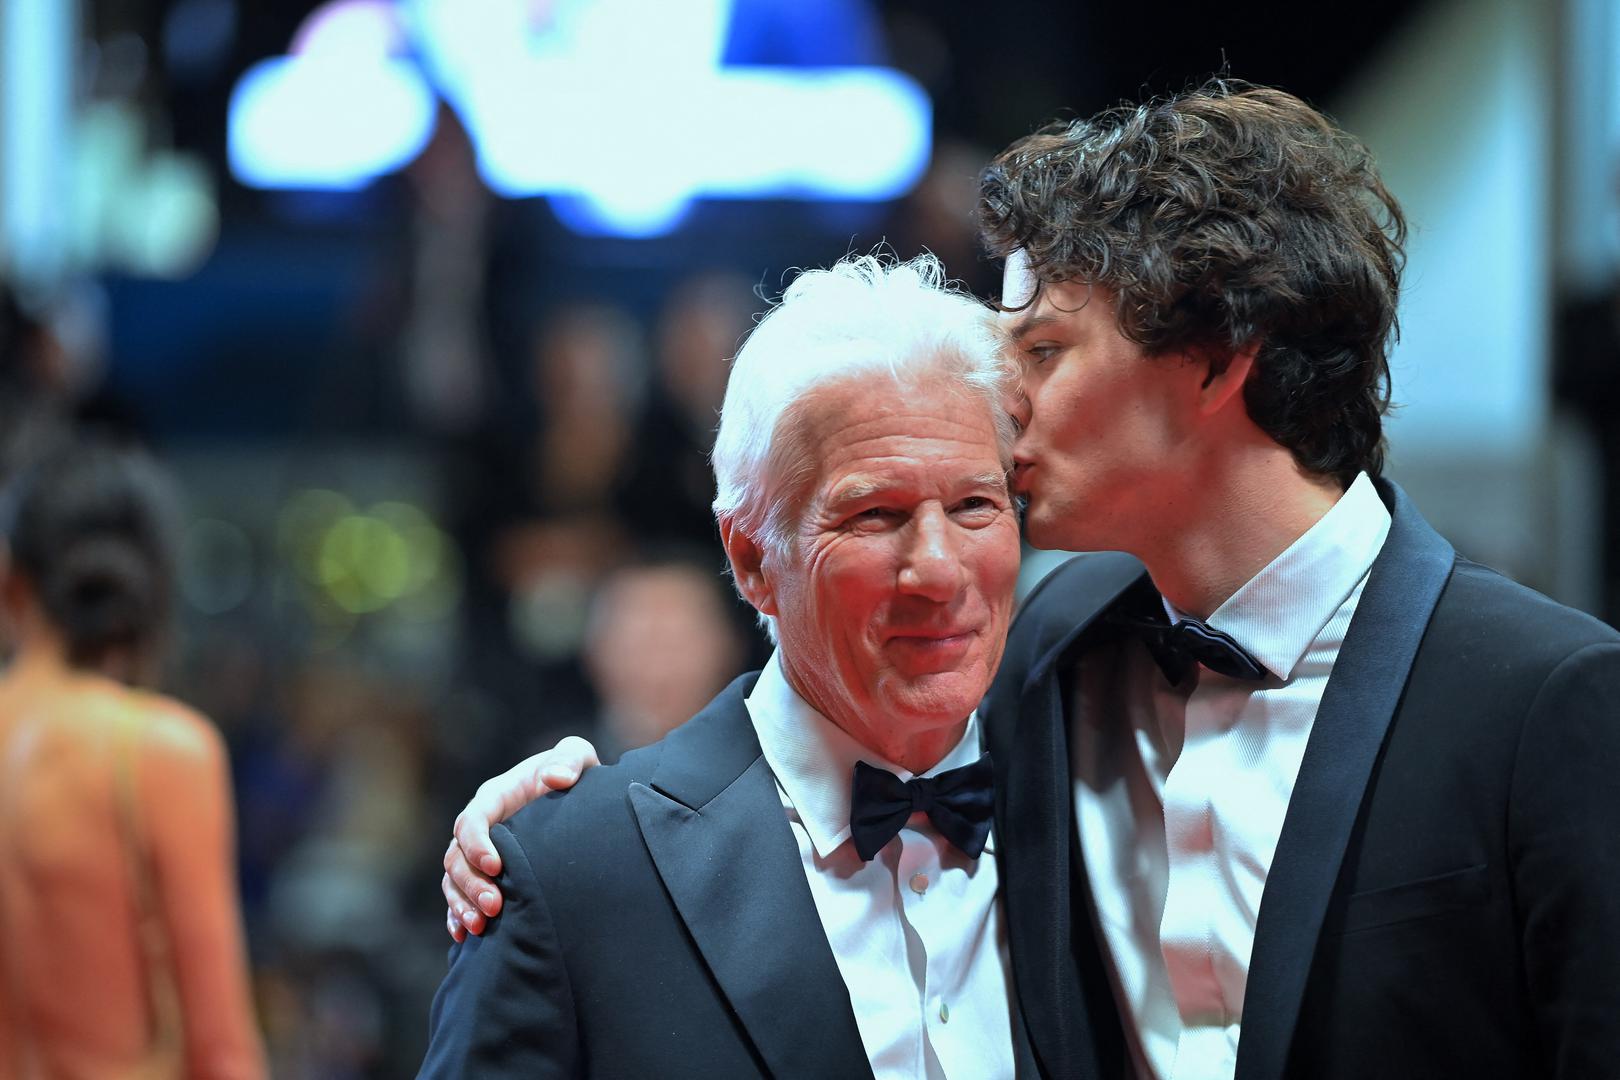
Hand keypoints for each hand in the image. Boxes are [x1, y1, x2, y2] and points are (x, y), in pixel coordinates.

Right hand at [442, 735, 600, 939]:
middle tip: (494, 907)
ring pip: (453, 880)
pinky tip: (465, 936)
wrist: (580, 802)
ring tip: (481, 926)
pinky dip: (457, 916)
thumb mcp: (576, 757)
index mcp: (495, 797)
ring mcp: (478, 852)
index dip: (477, 844)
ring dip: (462, 904)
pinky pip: (459, 897)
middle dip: (471, 883)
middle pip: (456, 856)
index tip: (497, 866)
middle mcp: (480, 826)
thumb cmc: (574, 774)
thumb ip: (568, 760)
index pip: (472, 820)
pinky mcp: (484, 875)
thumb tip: (554, 778)